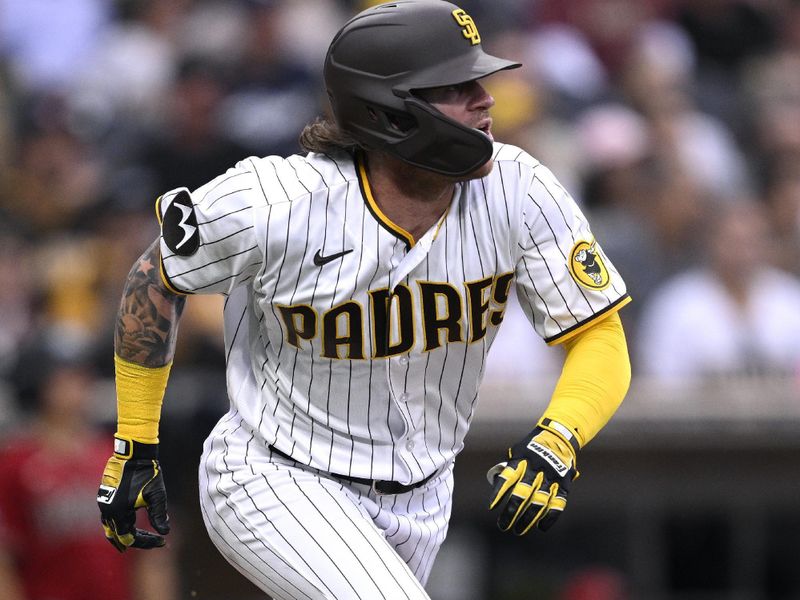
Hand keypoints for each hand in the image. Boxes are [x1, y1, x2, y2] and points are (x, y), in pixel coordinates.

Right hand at [97, 437, 169, 551]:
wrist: (134, 453)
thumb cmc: (147, 473)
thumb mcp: (156, 495)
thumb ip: (158, 515)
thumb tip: (165, 533)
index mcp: (118, 512)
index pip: (130, 537)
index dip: (146, 542)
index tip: (161, 542)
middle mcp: (107, 510)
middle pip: (118, 535)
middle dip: (134, 541)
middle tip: (152, 543)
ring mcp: (103, 502)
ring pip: (111, 527)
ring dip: (124, 534)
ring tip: (136, 539)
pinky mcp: (105, 495)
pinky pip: (110, 516)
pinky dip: (120, 523)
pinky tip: (130, 522)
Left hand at [487, 419, 578, 534]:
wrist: (560, 437)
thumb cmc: (532, 448)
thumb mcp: (518, 451)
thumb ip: (510, 468)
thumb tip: (497, 486)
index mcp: (522, 460)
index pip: (508, 478)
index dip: (499, 492)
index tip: (491, 507)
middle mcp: (536, 469)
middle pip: (522, 494)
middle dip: (511, 511)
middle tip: (502, 525)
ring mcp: (551, 477)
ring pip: (538, 502)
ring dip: (527, 518)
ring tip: (517, 530)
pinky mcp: (564, 484)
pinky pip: (558, 504)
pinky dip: (550, 517)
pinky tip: (541, 527)